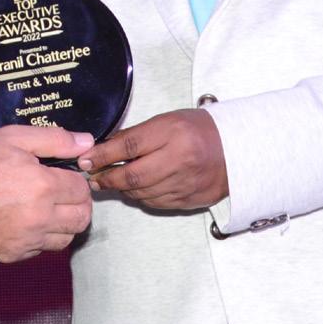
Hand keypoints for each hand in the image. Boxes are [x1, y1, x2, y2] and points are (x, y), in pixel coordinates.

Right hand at [0, 126, 93, 262]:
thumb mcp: (14, 138)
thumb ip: (55, 140)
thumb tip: (88, 143)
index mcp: (42, 187)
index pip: (82, 190)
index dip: (76, 180)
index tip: (64, 175)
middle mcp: (38, 218)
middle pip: (81, 219)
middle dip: (77, 203)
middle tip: (61, 192)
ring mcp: (24, 240)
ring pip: (65, 238)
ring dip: (63, 223)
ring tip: (45, 207)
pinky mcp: (11, 255)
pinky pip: (40, 250)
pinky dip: (40, 236)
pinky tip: (25, 219)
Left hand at [77, 109, 227, 209]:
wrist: (238, 149)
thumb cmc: (199, 129)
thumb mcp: (168, 121)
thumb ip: (138, 135)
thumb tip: (105, 147)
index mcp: (174, 133)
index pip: (129, 146)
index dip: (103, 154)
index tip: (84, 159)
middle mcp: (179, 160)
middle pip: (133, 175)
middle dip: (107, 178)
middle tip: (92, 177)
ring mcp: (185, 184)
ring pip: (141, 193)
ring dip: (121, 189)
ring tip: (109, 182)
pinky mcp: (188, 201)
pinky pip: (155, 203)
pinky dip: (140, 197)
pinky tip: (134, 189)